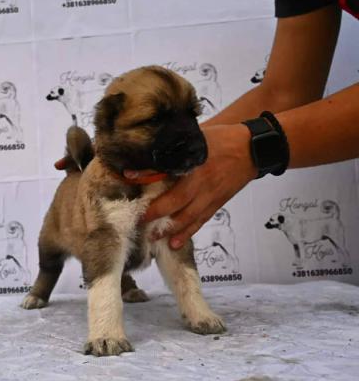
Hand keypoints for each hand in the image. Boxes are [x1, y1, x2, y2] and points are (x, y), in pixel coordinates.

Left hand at [129, 123, 256, 248]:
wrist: (252, 150)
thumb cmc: (222, 140)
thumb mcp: (198, 137)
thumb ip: (176, 145)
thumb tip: (151, 148)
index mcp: (195, 163)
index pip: (167, 169)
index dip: (147, 173)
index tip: (128, 176)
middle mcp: (201, 183)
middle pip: (176, 201)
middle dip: (155, 212)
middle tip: (138, 218)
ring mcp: (209, 196)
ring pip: (187, 217)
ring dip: (168, 228)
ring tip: (152, 236)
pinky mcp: (215, 204)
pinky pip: (199, 221)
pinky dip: (187, 233)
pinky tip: (174, 243)